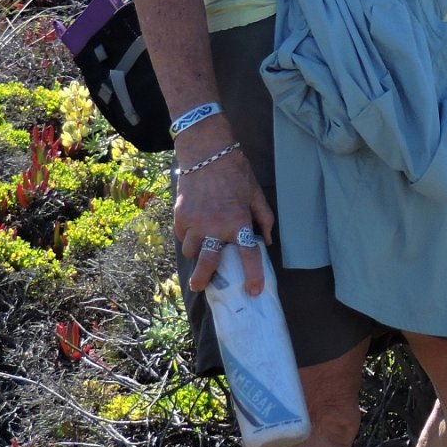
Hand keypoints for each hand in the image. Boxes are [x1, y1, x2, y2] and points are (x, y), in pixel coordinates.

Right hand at [173, 141, 274, 295]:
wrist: (206, 154)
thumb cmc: (235, 173)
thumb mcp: (256, 194)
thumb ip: (264, 218)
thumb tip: (267, 241)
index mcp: (238, 221)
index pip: (249, 255)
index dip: (253, 276)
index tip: (254, 291)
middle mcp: (215, 227)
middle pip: (208, 263)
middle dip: (204, 280)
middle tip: (201, 287)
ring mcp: (195, 223)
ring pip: (191, 251)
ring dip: (196, 253)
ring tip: (200, 250)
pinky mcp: (180, 217)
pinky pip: (182, 236)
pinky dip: (187, 237)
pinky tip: (193, 230)